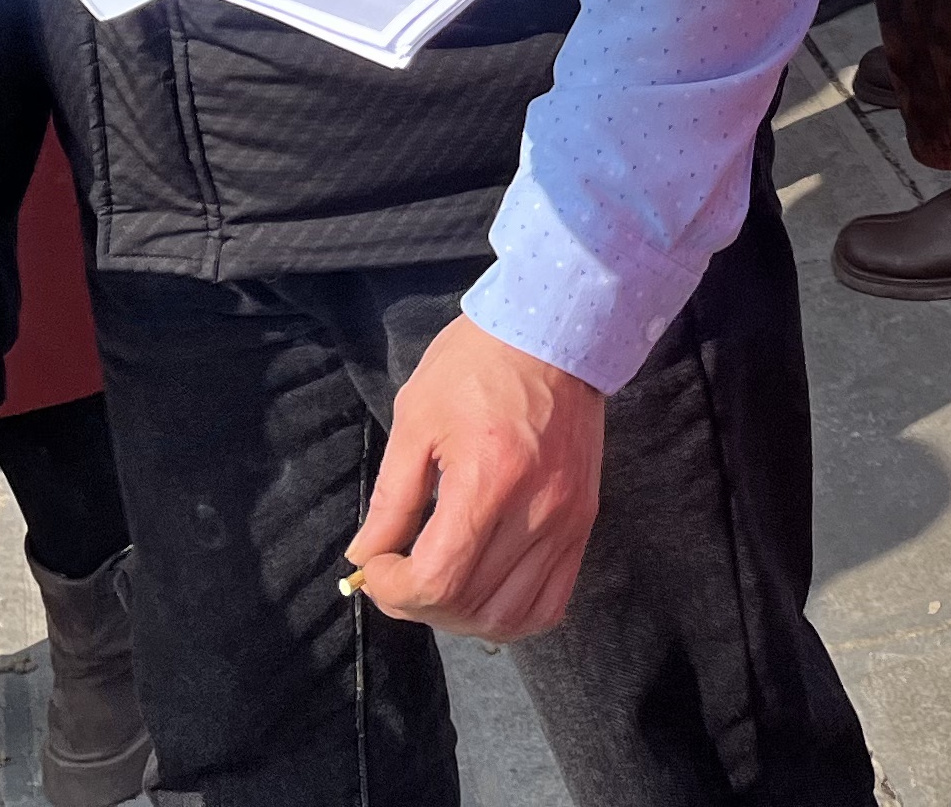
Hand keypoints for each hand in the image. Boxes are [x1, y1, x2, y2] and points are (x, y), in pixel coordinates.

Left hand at [344, 316, 606, 641]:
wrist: (555, 333)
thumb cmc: (477, 364)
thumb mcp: (416, 418)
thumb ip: (392, 498)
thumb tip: (366, 557)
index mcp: (489, 477)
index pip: (439, 579)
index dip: (394, 589)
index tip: (375, 565)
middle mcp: (537, 510)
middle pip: (470, 605)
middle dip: (417, 605)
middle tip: (396, 575)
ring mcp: (568, 522)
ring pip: (511, 617)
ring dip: (461, 618)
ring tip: (437, 585)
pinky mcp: (584, 524)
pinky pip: (551, 602)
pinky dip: (511, 616)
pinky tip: (481, 593)